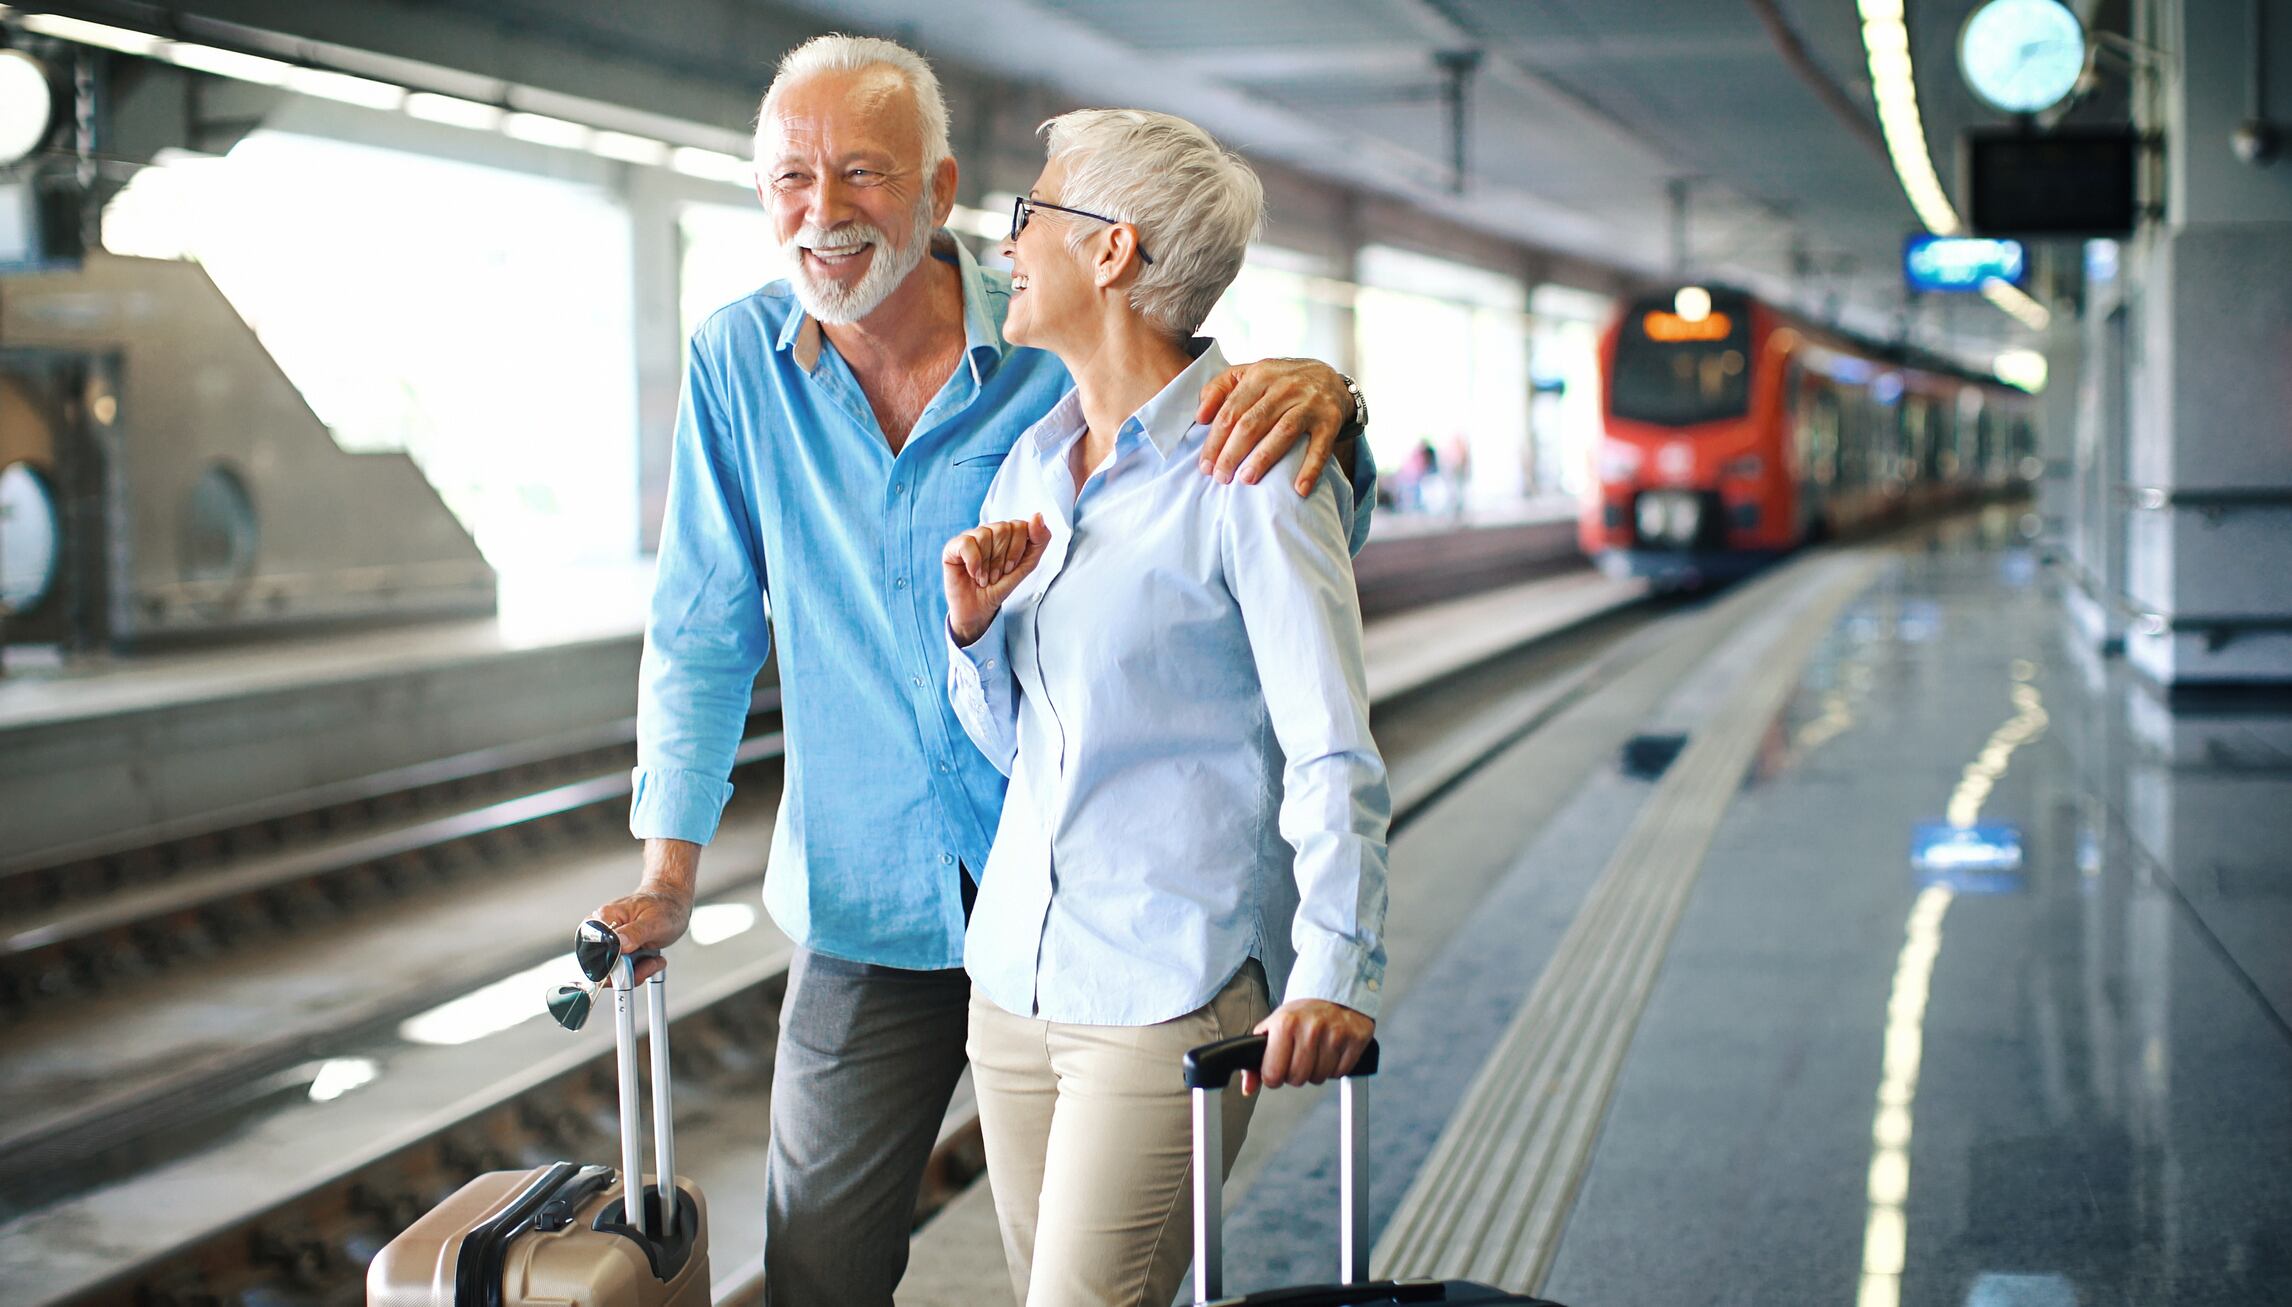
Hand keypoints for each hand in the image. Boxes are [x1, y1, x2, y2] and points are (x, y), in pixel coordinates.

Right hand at [593, 839, 698, 982]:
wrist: (673, 903)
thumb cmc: (664, 906)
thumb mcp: (654, 921)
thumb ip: (635, 932)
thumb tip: (619, 944)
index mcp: (605, 918)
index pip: (595, 950)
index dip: (611, 966)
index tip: (631, 967)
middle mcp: (603, 930)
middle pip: (602, 966)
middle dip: (627, 972)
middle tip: (648, 963)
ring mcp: (611, 942)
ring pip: (614, 972)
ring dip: (637, 971)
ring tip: (653, 960)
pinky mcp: (620, 950)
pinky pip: (624, 970)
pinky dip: (640, 969)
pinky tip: (652, 959)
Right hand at [943, 515, 1052, 644]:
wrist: (979, 609)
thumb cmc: (1000, 586)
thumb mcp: (1027, 565)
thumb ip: (1039, 541)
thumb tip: (1038, 515)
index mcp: (1007, 533)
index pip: (1020, 525)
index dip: (1017, 550)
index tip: (1010, 568)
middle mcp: (988, 531)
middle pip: (1003, 528)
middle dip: (1003, 558)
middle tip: (997, 574)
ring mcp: (970, 537)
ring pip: (985, 534)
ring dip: (988, 564)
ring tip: (985, 577)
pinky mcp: (953, 547)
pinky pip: (967, 543)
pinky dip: (974, 562)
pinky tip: (973, 574)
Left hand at [1193, 358, 1355, 494]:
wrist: (1328, 376)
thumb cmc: (1280, 382)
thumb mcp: (1249, 374)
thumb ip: (1219, 389)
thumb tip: (1200, 417)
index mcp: (1260, 376)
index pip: (1230, 412)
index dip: (1215, 441)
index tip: (1205, 467)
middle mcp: (1285, 387)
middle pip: (1252, 423)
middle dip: (1232, 453)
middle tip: (1221, 478)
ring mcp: (1309, 403)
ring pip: (1283, 432)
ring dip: (1263, 458)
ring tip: (1246, 480)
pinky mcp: (1330, 419)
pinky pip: (1320, 446)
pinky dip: (1310, 468)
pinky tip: (1299, 488)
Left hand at [1240, 999, 1374, 1095]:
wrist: (1332, 990)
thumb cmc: (1300, 1013)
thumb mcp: (1272, 1028)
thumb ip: (1255, 1059)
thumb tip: (1248, 1087)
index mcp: (1285, 1023)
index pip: (1273, 1074)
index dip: (1274, 1076)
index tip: (1277, 1067)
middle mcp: (1311, 1028)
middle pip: (1297, 1079)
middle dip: (1295, 1074)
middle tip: (1298, 1057)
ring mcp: (1336, 1034)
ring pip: (1319, 1078)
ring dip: (1316, 1071)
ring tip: (1315, 1052)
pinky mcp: (1356, 1039)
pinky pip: (1340, 1073)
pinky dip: (1334, 1068)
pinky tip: (1331, 1051)